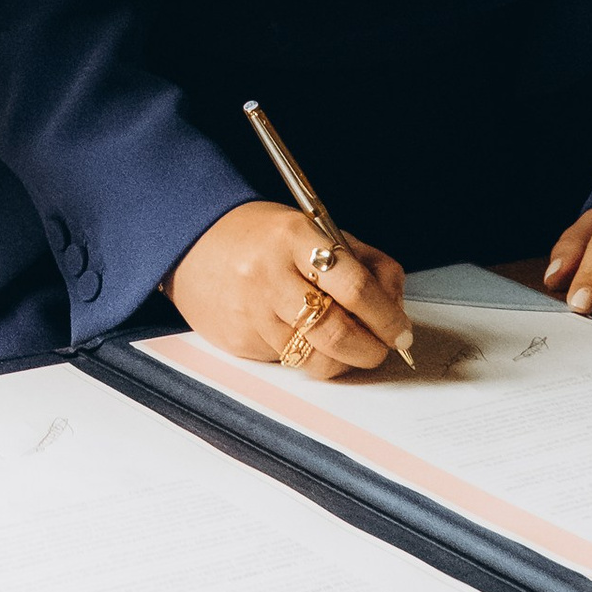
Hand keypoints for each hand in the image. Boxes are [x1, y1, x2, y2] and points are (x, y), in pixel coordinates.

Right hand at [167, 202, 410, 374]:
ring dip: (342, 360)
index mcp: (295, 237)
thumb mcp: (316, 230)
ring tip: (348, 347)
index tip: (400, 329)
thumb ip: (364, 262)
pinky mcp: (237, 338)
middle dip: (370, 349)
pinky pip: (288, 361)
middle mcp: (270, 274)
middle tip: (382, 348)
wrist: (191, 240)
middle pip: (336, 331)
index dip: (386, 316)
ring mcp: (250, 310)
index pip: (355, 287)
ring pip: (314, 358)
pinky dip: (307, 356)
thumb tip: (394, 306)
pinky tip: (304, 336)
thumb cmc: (262, 236)